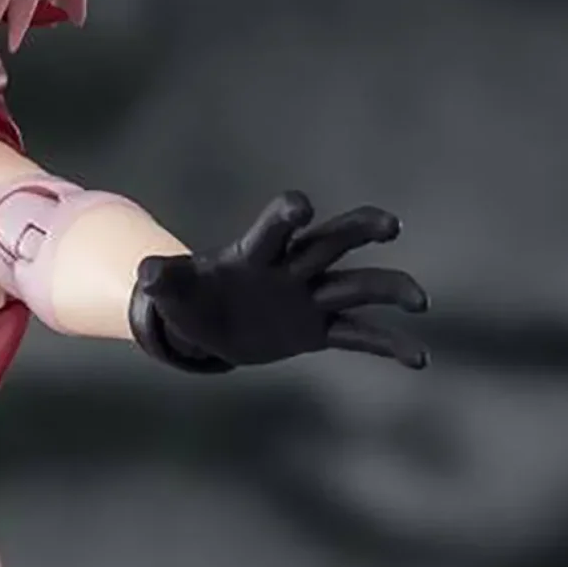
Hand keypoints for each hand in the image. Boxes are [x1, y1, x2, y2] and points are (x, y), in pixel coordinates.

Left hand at [128, 194, 429, 374]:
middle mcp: (292, 268)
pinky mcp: (319, 330)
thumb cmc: (191, 297)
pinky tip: (419, 359)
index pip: (277, 227)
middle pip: (332, 241)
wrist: (209, 323)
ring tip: (420, 300)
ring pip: (357, 286)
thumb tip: (146, 272)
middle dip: (359, 230)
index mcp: (257, 253)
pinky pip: (359, 335)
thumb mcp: (173, 289)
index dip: (287, 215)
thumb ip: (164, 277)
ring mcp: (310, 298)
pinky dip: (388, 345)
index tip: (301, 207)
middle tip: (390, 225)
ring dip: (389, 289)